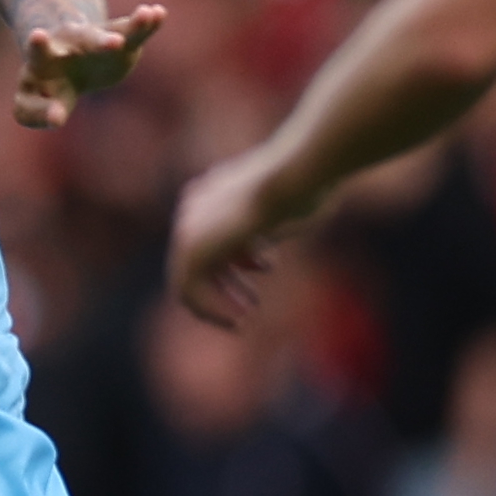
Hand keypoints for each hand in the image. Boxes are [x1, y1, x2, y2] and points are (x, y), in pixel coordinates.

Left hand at [11, 0, 165, 127]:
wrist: (65, 60)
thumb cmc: (46, 87)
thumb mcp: (30, 103)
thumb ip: (37, 114)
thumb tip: (56, 118)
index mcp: (42, 59)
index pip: (39, 54)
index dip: (40, 50)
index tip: (45, 61)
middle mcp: (70, 44)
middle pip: (86, 39)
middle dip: (99, 41)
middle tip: (114, 43)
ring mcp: (95, 41)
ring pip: (115, 32)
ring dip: (132, 26)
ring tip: (147, 14)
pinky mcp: (120, 42)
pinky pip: (134, 31)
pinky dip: (148, 23)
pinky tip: (159, 12)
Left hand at [169, 147, 299, 328]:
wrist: (296, 173)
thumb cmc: (306, 187)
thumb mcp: (283, 213)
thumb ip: (263, 234)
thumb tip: (258, 261)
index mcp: (212, 192)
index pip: (215, 232)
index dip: (240, 255)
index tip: (267, 268)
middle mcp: (194, 209)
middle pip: (202, 258)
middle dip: (227, 284)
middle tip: (252, 304)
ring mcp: (189, 228)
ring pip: (190, 279)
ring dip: (216, 304)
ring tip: (241, 321)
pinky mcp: (194, 250)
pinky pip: (190, 291)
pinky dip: (212, 310)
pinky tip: (237, 322)